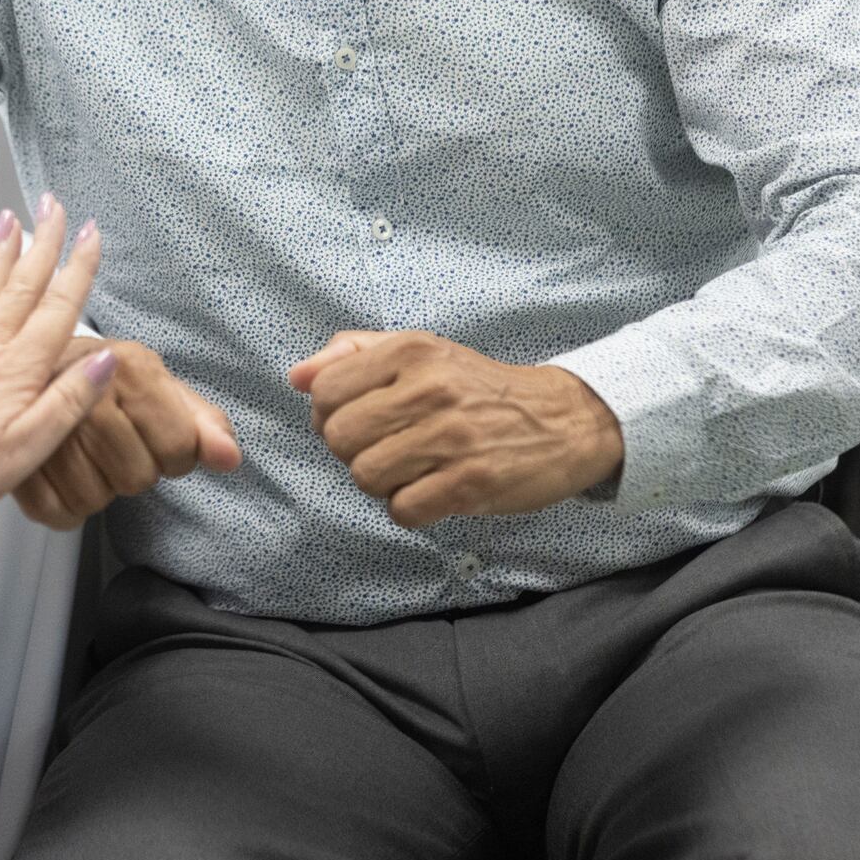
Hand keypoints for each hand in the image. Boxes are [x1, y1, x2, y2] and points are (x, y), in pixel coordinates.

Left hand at [0, 201, 121, 539]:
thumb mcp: (33, 444)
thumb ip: (70, 398)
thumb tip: (106, 356)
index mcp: (20, 368)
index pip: (58, 306)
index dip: (77, 267)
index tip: (91, 231)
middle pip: (22, 286)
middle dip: (41, 242)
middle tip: (52, 203)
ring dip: (0, 256)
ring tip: (9, 221)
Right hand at [8, 259, 241, 527]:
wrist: (37, 364)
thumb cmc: (109, 381)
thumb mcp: (161, 388)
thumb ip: (203, 424)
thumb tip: (230, 459)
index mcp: (128, 366)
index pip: (178, 448)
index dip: (175, 453)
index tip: (154, 437)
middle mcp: (84, 391)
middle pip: (137, 478)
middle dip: (134, 468)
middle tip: (115, 443)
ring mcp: (43, 425)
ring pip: (96, 500)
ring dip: (99, 487)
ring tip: (86, 454)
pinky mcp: (15, 457)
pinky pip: (56, 514)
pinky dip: (64, 507)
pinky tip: (63, 474)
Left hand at [290, 331, 621, 529]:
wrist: (563, 419)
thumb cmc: (477, 388)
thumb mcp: (420, 352)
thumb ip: (352, 354)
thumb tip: (296, 376)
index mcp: (410, 350)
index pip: (324, 390)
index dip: (329, 414)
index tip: (358, 420)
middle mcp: (429, 388)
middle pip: (339, 438)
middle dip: (352, 452)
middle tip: (385, 449)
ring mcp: (451, 437)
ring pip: (365, 476)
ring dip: (381, 483)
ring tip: (410, 470)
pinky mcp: (471, 482)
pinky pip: (402, 509)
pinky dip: (409, 509)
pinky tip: (430, 492)